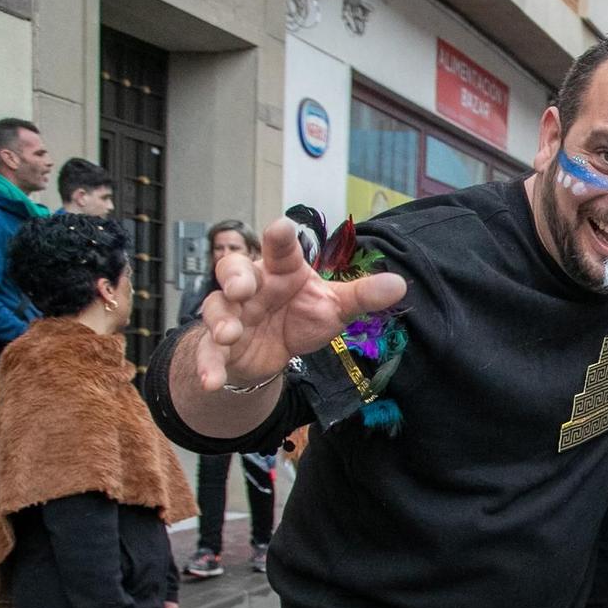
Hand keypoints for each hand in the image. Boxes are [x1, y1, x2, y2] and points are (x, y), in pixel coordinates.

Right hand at [195, 218, 406, 390]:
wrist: (274, 352)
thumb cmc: (301, 316)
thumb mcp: (334, 308)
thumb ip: (362, 296)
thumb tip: (400, 284)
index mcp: (282, 270)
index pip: (281, 249)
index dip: (279, 238)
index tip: (281, 226)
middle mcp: (252, 286)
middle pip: (234, 269)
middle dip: (235, 276)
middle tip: (244, 288)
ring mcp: (232, 313)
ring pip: (217, 308)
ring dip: (221, 321)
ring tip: (229, 333)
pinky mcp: (219, 344)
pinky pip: (208, 352)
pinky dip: (207, 365)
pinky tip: (211, 380)